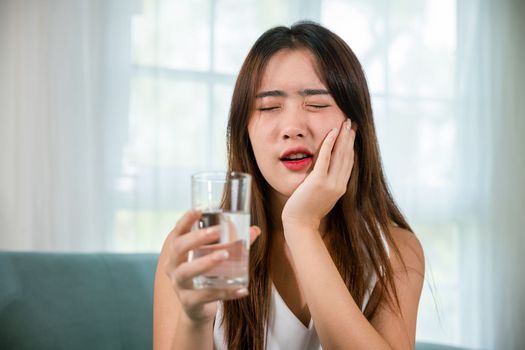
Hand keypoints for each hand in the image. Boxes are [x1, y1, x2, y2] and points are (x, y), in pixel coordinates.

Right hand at [164, 209, 260, 324]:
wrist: (197, 308)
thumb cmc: (206, 275)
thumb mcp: (215, 258)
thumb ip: (233, 244)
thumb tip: (254, 230)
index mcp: (178, 252)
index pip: (178, 232)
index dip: (186, 220)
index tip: (199, 209)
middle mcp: (173, 267)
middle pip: (179, 248)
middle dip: (196, 238)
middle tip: (216, 230)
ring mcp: (179, 285)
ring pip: (187, 272)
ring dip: (205, 262)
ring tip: (225, 255)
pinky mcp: (189, 302)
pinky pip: (206, 296)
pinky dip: (225, 292)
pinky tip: (241, 289)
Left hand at [281, 119, 355, 232]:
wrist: (300, 224)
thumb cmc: (307, 211)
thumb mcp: (323, 196)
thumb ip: (328, 184)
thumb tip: (327, 173)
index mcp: (341, 187)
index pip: (349, 163)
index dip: (351, 147)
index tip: (352, 134)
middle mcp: (339, 184)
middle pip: (347, 156)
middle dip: (350, 138)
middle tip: (351, 122)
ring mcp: (330, 183)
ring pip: (340, 155)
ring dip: (343, 137)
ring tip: (345, 123)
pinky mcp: (318, 181)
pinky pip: (325, 158)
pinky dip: (329, 143)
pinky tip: (332, 132)